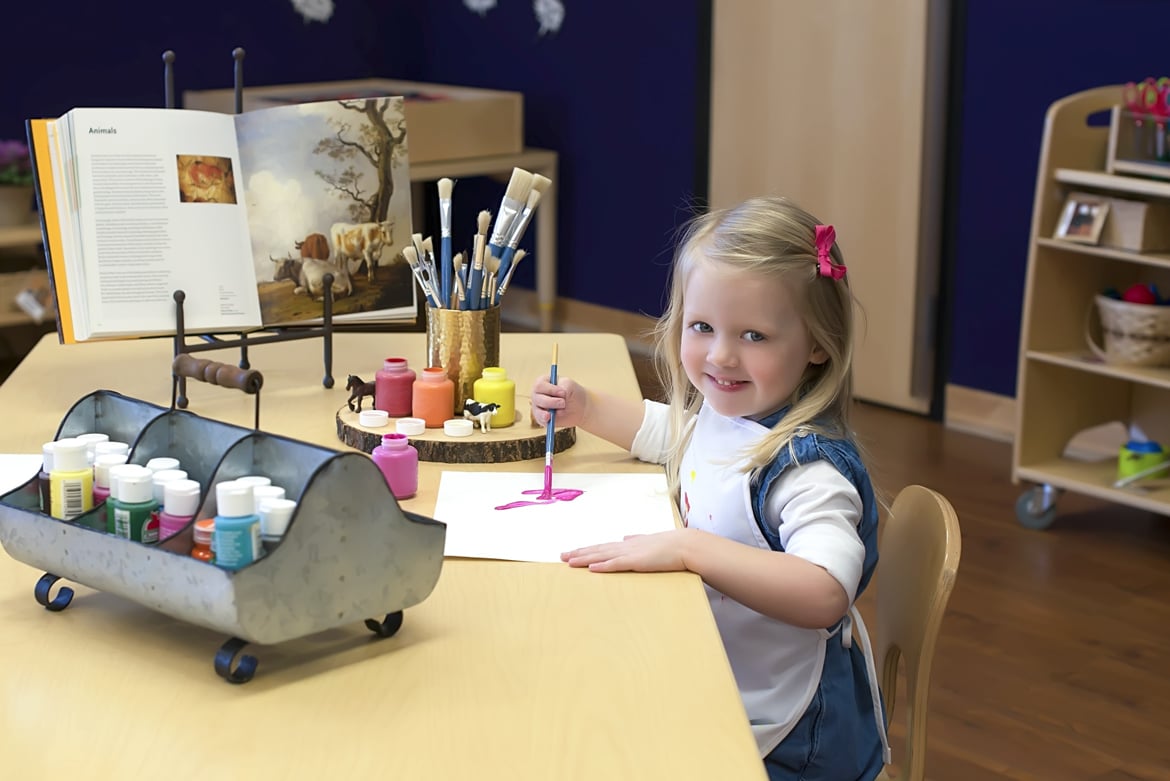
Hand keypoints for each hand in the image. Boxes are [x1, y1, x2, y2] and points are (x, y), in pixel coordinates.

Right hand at [531, 375, 588, 427]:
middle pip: (537, 399)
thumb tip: (555, 399)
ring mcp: (538, 407)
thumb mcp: (569, 386)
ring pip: (538, 411)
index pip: (539, 386)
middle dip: (551, 402)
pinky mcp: (541, 418)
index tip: (563, 393)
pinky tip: (551, 419)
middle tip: (563, 403)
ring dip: (550, 412)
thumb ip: (561, 389)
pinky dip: (547, 420)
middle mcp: (537, 394)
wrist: (579, 407)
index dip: (550, 390)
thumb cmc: (573, 393)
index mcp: (542, 382)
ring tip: (561, 411)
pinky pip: (541, 420)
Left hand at [561, 529, 692, 572]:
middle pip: (597, 550)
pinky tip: (591, 568)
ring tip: (569, 561)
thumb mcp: (649, 541)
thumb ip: (636, 539)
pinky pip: (616, 564)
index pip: (603, 547)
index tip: (573, 552)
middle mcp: (625, 547)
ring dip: (585, 559)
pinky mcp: (637, 562)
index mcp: (628, 544)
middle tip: (562, 556)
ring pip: (602, 556)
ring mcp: (630, 554)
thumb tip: (626, 537)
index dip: (587, 550)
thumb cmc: (670, 545)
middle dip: (579, 553)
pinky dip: (603, 566)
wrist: (684, 545)